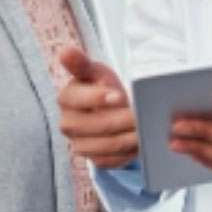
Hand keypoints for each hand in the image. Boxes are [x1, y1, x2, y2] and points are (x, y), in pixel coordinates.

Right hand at [57, 46, 138, 169]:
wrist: (109, 109)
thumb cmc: (102, 86)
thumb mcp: (95, 71)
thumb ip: (81, 63)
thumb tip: (65, 51)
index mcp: (67, 98)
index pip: (79, 99)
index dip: (99, 98)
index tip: (119, 96)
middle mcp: (68, 124)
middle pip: (99, 125)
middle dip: (124, 119)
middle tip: (143, 114)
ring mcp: (79, 144)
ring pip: (109, 145)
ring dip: (130, 137)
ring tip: (146, 127)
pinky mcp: (93, 159)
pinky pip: (113, 160)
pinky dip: (129, 152)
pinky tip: (140, 141)